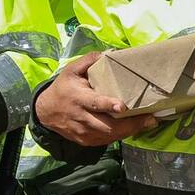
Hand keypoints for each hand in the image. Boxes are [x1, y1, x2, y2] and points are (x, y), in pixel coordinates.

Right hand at [34, 53, 157, 146]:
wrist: (45, 111)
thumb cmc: (63, 88)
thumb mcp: (71, 70)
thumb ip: (89, 60)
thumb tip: (111, 53)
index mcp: (78, 97)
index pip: (94, 103)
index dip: (108, 105)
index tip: (122, 107)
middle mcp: (80, 117)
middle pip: (106, 125)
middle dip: (129, 124)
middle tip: (150, 119)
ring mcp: (82, 131)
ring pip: (108, 135)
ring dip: (129, 130)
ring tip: (148, 123)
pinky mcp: (85, 140)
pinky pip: (106, 141)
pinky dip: (120, 135)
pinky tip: (133, 128)